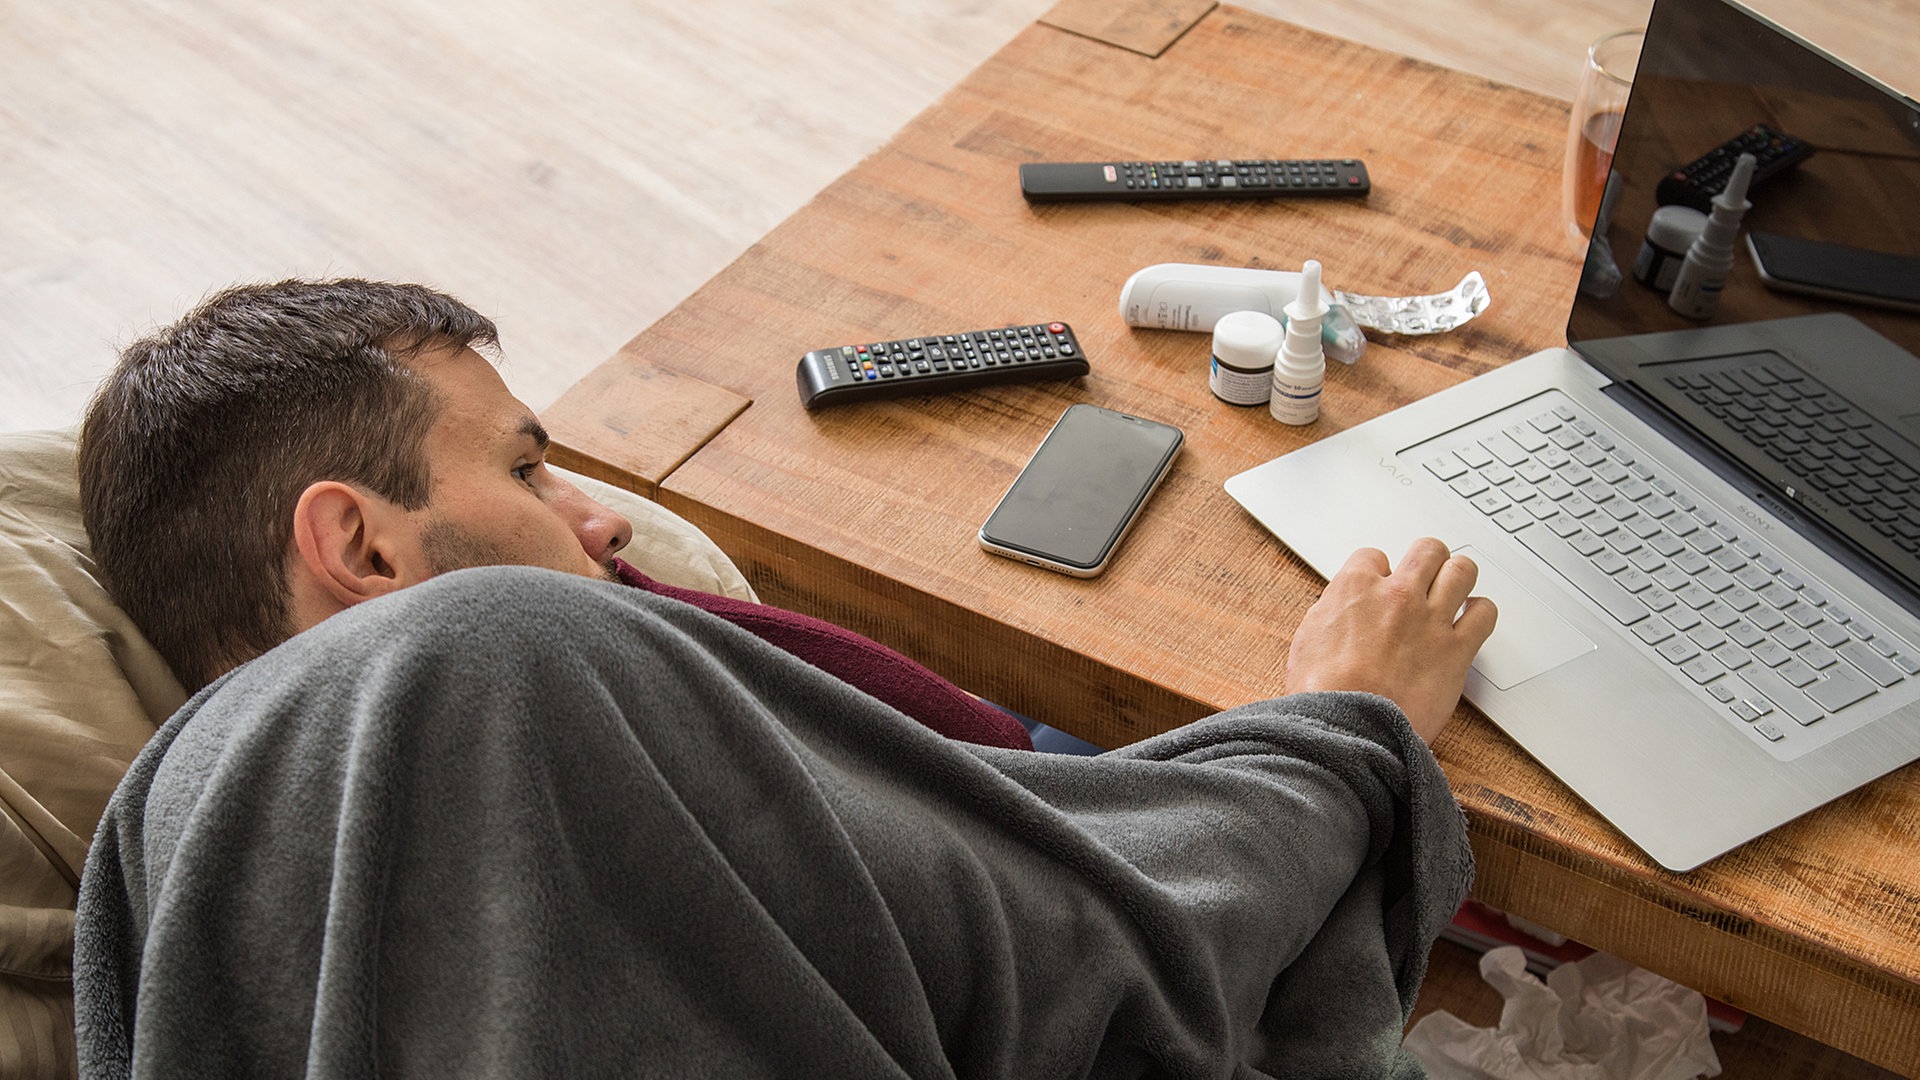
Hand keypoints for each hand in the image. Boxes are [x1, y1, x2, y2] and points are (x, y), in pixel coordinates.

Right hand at [1285, 538, 1497, 742]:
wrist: (1346, 730)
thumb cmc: (1322, 694)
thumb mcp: (1307, 640)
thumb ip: (1332, 614)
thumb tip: (1344, 610)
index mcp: (1355, 587)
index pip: (1374, 556)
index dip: (1377, 572)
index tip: (1380, 588)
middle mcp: (1397, 595)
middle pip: (1427, 550)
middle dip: (1426, 561)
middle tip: (1424, 577)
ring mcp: (1431, 619)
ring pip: (1462, 571)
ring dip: (1457, 578)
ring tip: (1453, 591)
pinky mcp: (1457, 650)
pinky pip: (1485, 614)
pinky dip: (1480, 614)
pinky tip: (1470, 621)